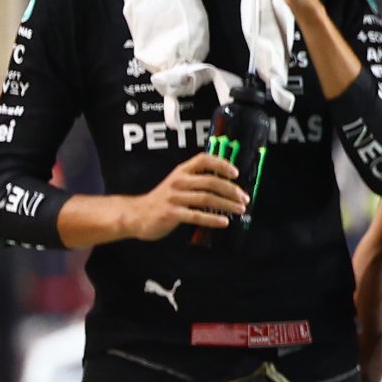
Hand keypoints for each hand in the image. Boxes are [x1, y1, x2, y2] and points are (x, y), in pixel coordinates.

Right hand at [125, 151, 244, 239]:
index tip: (235, 172)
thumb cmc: (163, 200)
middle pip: (210, 181)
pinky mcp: (172, 213)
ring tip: (240, 209)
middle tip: (244, 198)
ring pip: (206, 198)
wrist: (137, 214)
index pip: (203, 160)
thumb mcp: (177, 184)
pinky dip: (213, 219)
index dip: (221, 163)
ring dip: (227, 204)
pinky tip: (224, 222)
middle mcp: (178, 182)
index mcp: (181, 172)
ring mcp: (174, 198)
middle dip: (231, 190)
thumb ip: (196, 181)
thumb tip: (226, 184)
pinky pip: (196, 215)